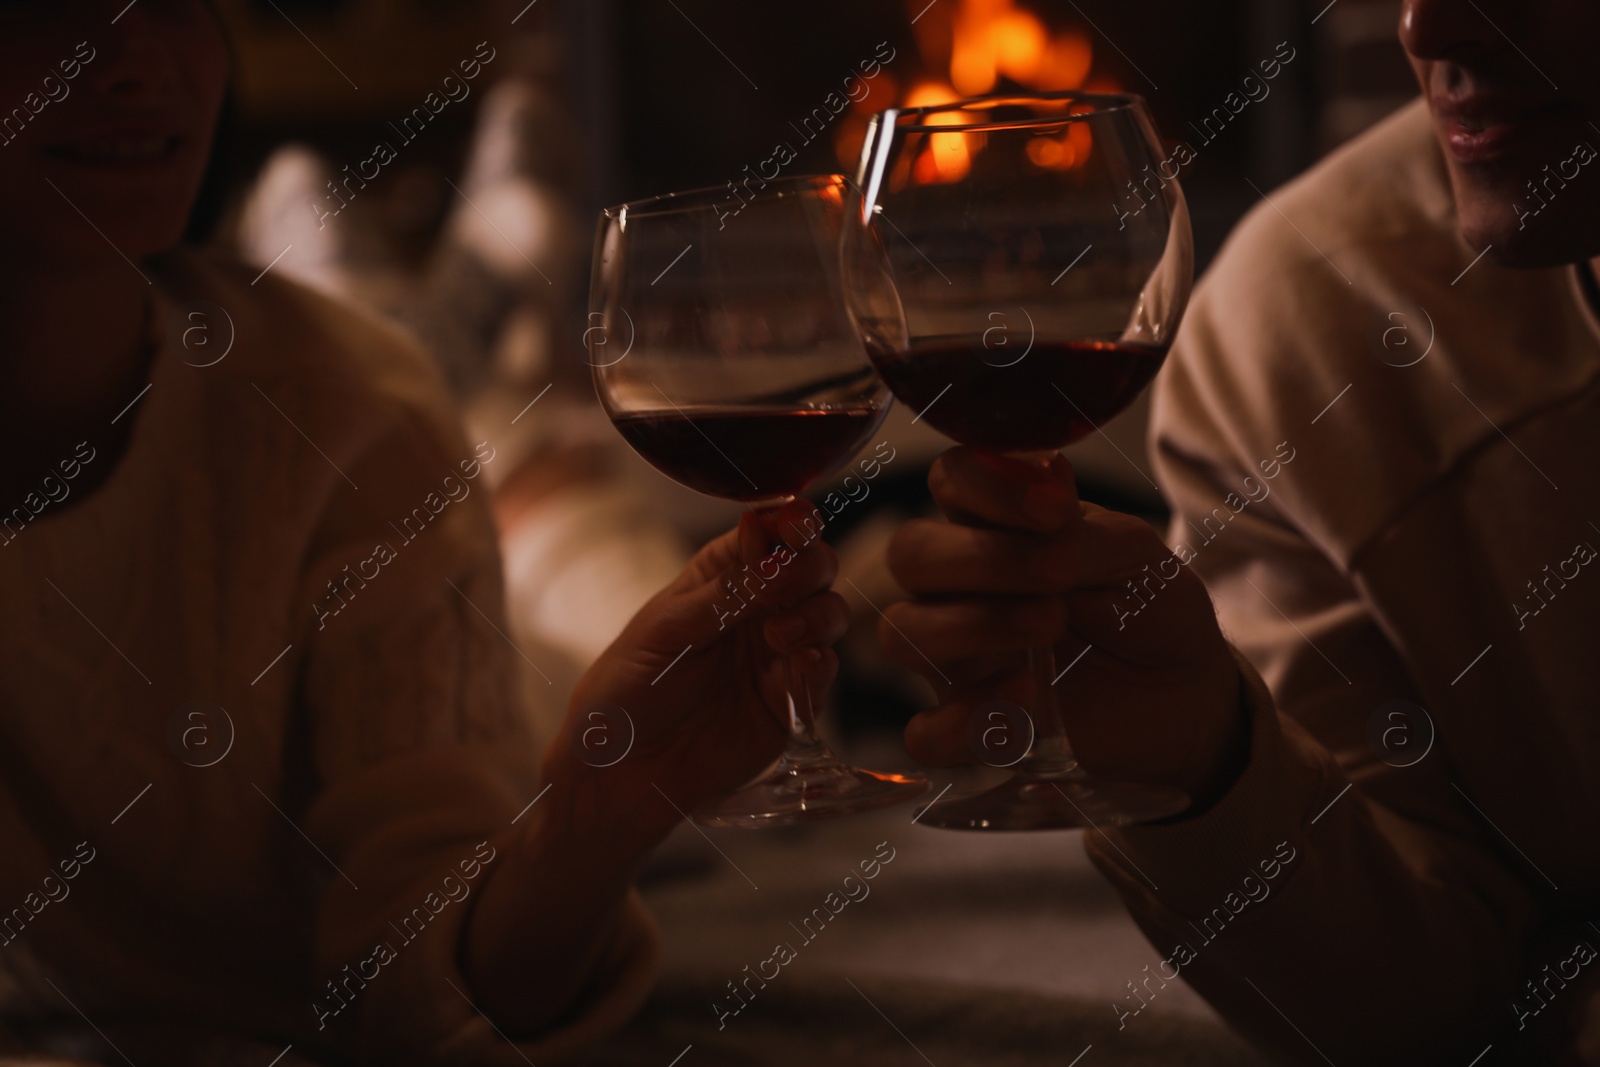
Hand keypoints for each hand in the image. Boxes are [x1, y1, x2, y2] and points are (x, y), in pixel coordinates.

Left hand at [544, 499, 848, 843]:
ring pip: (828, 613)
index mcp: (718, 578)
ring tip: (778, 636)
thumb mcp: (661, 632)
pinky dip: (822, 661)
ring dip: (817, 613)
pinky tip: (801, 663)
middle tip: (789, 582)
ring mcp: (777, 654)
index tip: (796, 524)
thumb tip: (767, 551)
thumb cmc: (624, 693)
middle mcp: (755, 610)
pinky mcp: (790, 702)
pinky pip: (823, 672)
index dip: (788, 522)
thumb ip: (720, 595)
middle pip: (811, 567)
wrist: (619, 773)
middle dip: (812, 564)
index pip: (766, 534)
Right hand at [882, 448, 1246, 806]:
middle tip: (1058, 572)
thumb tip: (1043, 497)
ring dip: (970, 625)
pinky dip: (958, 721)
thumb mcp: (1135, 558)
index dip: (985, 486)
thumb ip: (1084, 532)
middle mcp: (959, 586)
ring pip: (901, 634)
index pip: (950, 481)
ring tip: (1049, 625)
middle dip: (979, 557)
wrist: (1184, 696)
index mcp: (994, 526)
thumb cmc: (1148, 611)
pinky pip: (923, 733)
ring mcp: (956, 657)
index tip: (1053, 507)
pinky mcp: (970, 728)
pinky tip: (1022, 703)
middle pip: (909, 554)